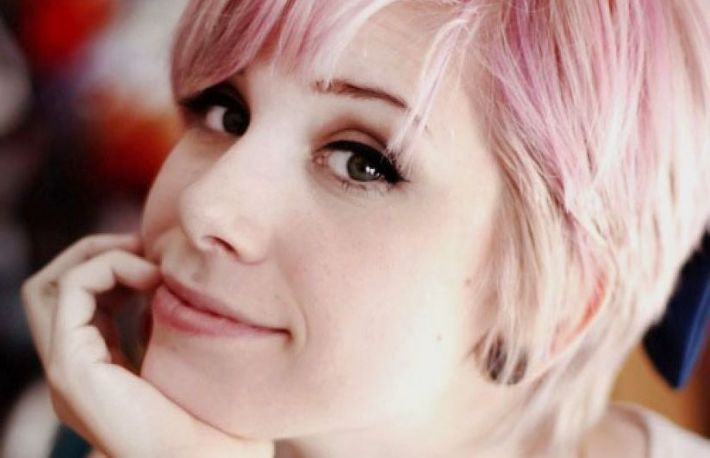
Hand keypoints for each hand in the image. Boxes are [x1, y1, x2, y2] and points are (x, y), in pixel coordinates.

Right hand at [21, 233, 274, 457]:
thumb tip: (164, 278)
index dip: (112, 267)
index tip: (159, 259)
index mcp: (96, 369)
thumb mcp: (181, 353)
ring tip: (149, 261)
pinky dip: (109, 267)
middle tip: (146, 247)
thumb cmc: (213, 415)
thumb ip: (160, 321)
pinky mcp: (71, 368)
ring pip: (49, 286)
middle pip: (51, 289)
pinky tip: (152, 278)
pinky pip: (72, 291)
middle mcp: (73, 370)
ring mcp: (66, 371)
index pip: (78, 302)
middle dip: (97, 253)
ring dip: (100, 255)